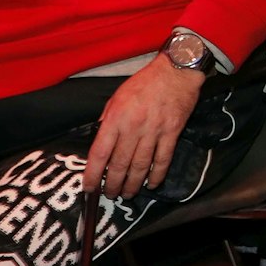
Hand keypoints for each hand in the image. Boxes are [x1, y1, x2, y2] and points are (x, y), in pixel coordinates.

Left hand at [84, 56, 203, 197]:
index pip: (100, 153)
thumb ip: (107, 119)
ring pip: (141, 166)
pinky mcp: (172, 132)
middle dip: (112, 184)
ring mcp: (154, 131)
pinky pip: (163, 159)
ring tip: (127, 194)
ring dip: (133, 184)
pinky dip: (157, 175)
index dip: (93, 174)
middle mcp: (134, 127)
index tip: (88, 187)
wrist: (176, 71)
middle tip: (110, 194)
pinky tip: (152, 184)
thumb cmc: (145, 82)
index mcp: (116, 118)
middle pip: (120, 164)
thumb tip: (100, 141)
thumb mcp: (117, 97)